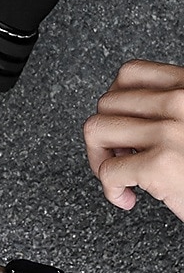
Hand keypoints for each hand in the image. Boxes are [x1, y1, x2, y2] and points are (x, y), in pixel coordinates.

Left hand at [83, 59, 183, 220]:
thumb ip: (171, 110)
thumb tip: (119, 112)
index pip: (129, 74)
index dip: (115, 101)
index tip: (123, 125)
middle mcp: (182, 102)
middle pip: (106, 102)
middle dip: (106, 133)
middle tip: (122, 158)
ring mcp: (170, 132)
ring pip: (96, 129)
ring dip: (100, 159)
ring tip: (121, 177)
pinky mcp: (161, 165)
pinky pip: (107, 171)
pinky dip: (110, 190)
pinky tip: (128, 198)